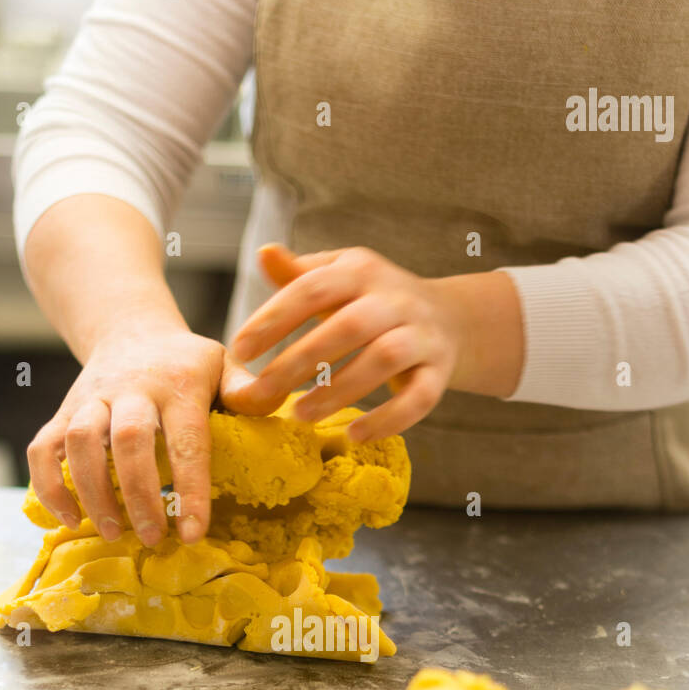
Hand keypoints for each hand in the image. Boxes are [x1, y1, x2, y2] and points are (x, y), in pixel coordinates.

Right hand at [26, 316, 224, 545]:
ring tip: (112, 532)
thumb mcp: (221, 363)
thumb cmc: (184, 363)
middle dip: (139, 495)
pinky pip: (43, 447)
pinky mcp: (63, 410)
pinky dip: (49, 485)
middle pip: (129, 441)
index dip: (189, 489)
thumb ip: (247, 388)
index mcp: (178, 384)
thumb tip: (276, 403)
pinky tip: (69, 518)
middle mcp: (130, 389)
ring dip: (93, 493)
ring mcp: (91, 398)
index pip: (186, 440)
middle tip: (151, 538)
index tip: (192, 533)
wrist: (130, 329)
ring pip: (81, 442)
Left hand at [228, 244, 523, 437]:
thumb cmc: (373, 302)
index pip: (312, 289)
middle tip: (262, 391)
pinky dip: (387, 420)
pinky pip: (418, 398)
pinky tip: (354, 436)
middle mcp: (395, 299)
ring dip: (339, 391)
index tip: (240, 350)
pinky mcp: (439, 372)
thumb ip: (300, 275)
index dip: (274, 319)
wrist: (448, 319)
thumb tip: (264, 253)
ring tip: (300, 414)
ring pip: (383, 360)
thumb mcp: (339, 279)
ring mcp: (422, 335)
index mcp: (361, 270)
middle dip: (300, 361)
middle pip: (348, 326)